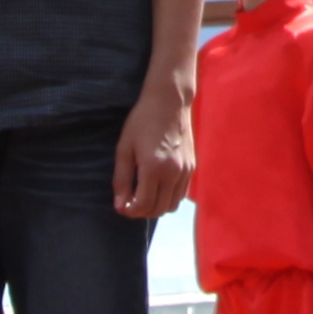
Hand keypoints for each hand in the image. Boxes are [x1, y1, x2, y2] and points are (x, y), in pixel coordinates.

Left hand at [113, 72, 194, 218]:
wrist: (170, 102)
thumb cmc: (142, 121)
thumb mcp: (125, 148)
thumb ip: (122, 179)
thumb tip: (120, 205)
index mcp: (154, 169)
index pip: (143, 205)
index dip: (130, 212)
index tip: (121, 207)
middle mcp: (173, 173)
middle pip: (159, 210)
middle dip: (142, 212)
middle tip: (131, 203)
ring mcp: (186, 171)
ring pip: (172, 205)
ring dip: (156, 207)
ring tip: (144, 196)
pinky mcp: (192, 167)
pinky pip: (181, 194)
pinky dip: (168, 197)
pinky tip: (158, 186)